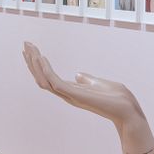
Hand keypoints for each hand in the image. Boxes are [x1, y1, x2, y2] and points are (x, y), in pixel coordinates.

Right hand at [22, 42, 145, 128]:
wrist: (127, 109)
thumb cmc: (115, 98)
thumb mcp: (97, 83)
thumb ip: (86, 80)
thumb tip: (78, 75)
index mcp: (71, 91)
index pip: (48, 78)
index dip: (39, 65)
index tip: (32, 50)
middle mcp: (67, 95)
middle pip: (42, 79)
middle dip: (32, 62)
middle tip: (25, 44)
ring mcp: (70, 96)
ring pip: (44, 80)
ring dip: (35, 64)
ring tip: (30, 48)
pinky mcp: (75, 95)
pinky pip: (54, 82)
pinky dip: (46, 70)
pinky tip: (42, 58)